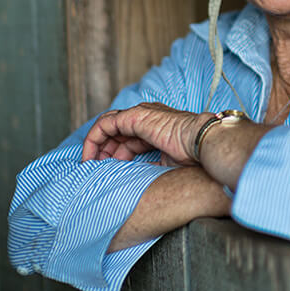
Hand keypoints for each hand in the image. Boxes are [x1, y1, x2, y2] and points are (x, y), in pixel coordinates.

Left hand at [81, 103, 207, 165]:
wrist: (199, 141)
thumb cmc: (191, 153)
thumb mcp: (166, 161)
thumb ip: (151, 163)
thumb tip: (140, 176)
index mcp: (153, 126)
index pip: (127, 137)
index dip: (116, 154)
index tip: (110, 170)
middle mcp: (144, 116)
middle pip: (114, 131)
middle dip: (103, 150)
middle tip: (97, 169)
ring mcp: (138, 114)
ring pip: (106, 126)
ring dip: (95, 145)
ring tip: (90, 164)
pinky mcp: (132, 117)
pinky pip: (104, 126)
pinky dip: (94, 140)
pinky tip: (91, 157)